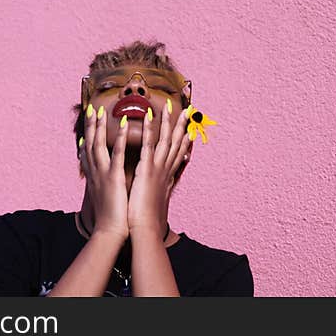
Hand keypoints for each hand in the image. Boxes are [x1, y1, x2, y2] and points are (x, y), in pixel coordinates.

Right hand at [78, 104, 129, 241]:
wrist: (109, 232)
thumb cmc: (110, 218)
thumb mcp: (104, 198)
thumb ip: (104, 186)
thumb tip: (104, 182)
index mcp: (93, 177)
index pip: (87, 153)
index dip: (86, 137)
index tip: (87, 125)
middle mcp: (95, 172)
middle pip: (90, 144)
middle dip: (90, 126)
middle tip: (92, 109)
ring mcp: (104, 173)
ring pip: (99, 145)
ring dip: (100, 126)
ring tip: (102, 110)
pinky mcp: (114, 177)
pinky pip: (118, 153)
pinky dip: (120, 137)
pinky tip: (124, 124)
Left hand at [127, 104, 192, 236]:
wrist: (145, 229)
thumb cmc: (147, 218)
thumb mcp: (157, 201)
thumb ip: (160, 190)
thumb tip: (164, 187)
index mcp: (167, 176)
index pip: (178, 154)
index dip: (185, 140)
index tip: (190, 128)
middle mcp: (165, 169)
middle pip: (176, 143)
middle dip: (182, 126)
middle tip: (188, 111)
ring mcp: (157, 168)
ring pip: (165, 140)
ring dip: (169, 122)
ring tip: (171, 106)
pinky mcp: (147, 169)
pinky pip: (149, 145)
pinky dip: (150, 130)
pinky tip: (150, 116)